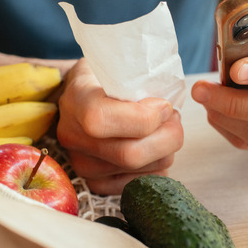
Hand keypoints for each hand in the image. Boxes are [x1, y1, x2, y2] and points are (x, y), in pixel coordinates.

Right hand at [56, 59, 182, 194]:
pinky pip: (137, 184)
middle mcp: (73, 136)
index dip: (144, 116)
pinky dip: (156, 167)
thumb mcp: (118, 64)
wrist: (83, 95)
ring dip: (166, 151)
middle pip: (129, 154)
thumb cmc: (108, 77)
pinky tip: (156, 149)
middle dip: (167, 137)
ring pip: (140, 170)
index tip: (164, 105)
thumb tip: (168, 102)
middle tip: (174, 119)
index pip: (103, 120)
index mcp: (76, 100)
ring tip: (165, 130)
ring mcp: (82, 163)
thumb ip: (138, 76)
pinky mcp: (94, 182)